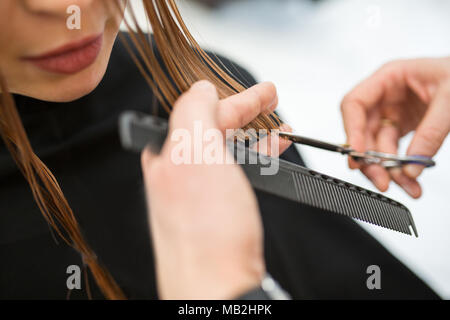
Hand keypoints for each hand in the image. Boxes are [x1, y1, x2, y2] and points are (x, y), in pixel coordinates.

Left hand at [141, 81, 266, 299]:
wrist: (217, 288)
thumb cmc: (206, 232)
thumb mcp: (197, 155)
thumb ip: (194, 112)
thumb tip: (200, 89)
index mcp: (166, 156)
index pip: (202, 112)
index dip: (238, 98)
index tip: (266, 91)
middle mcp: (177, 173)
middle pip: (215, 129)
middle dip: (247, 113)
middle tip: (272, 100)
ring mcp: (195, 194)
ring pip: (227, 151)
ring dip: (255, 137)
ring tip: (281, 132)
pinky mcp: (212, 214)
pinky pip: (233, 174)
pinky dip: (254, 162)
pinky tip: (269, 158)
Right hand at [341, 57, 449, 197]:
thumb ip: (431, 131)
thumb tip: (413, 164)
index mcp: (389, 77)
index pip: (354, 103)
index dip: (352, 129)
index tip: (358, 153)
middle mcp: (386, 96)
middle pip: (363, 132)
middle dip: (370, 160)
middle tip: (382, 180)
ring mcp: (394, 113)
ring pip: (377, 148)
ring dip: (388, 171)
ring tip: (407, 186)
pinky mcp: (404, 127)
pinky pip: (394, 152)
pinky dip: (401, 169)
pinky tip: (410, 181)